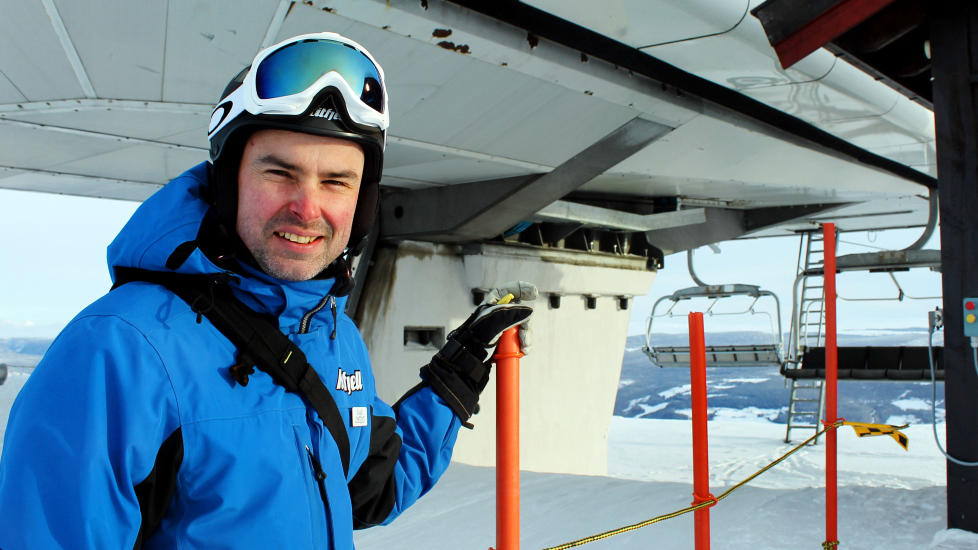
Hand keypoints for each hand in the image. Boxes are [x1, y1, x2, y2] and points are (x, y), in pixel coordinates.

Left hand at [420, 281, 536, 425]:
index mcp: (490, 305)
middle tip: (524, 336)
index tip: (535, 293)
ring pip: (521, 327)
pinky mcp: (503, 343)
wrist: (467, 363)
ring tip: (525, 348)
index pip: (508, 291)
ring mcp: (500, 330)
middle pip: (520, 311)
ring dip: (526, 336)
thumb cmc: (475, 340)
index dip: (522, 289)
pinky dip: (524, 344)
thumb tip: (529, 311)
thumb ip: (512, 313)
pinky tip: (523, 351)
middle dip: (526, 323)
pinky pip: (519, 340)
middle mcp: (496, 315)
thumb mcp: (494, 321)